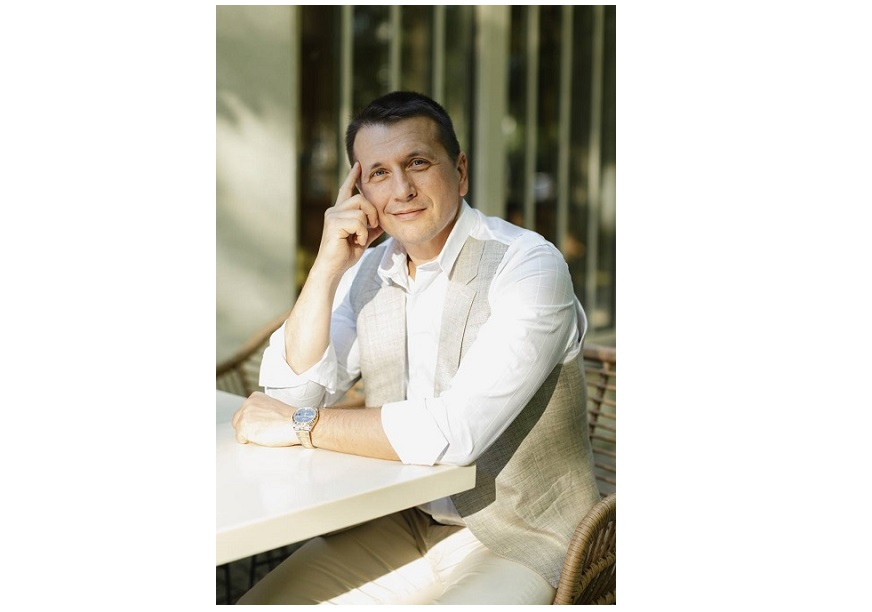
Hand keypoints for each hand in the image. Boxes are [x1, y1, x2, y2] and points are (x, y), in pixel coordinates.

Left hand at [231, 392, 299, 446]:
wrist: (295, 423)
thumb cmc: (289, 418)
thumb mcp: (273, 406)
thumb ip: (261, 410)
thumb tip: (256, 420)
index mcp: (255, 397)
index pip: (244, 411)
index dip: (251, 420)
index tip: (260, 424)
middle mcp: (247, 404)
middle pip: (237, 420)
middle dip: (247, 427)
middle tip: (261, 431)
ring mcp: (244, 416)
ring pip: (238, 430)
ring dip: (248, 434)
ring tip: (264, 434)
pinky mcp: (243, 428)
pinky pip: (240, 439)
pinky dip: (249, 441)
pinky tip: (262, 438)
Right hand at [314, 161, 383, 277]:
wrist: (333, 269)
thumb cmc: (345, 254)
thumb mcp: (363, 237)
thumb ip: (371, 227)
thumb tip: (383, 220)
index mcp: (340, 212)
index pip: (346, 190)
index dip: (352, 177)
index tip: (358, 164)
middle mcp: (334, 210)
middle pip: (361, 198)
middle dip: (372, 212)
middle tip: (373, 227)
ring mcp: (332, 216)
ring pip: (361, 209)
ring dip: (367, 226)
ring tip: (360, 238)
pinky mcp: (333, 223)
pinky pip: (358, 221)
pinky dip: (362, 233)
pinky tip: (356, 242)